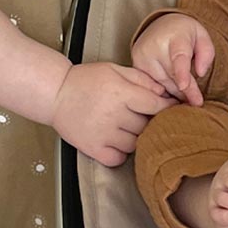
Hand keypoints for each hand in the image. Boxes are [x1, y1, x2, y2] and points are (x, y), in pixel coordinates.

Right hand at [51, 61, 168, 166]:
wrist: (54, 93)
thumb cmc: (85, 80)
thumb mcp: (114, 70)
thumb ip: (141, 79)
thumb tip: (163, 93)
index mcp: (121, 93)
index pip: (156, 105)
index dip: (168, 107)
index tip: (172, 109)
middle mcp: (114, 116)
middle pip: (147, 126)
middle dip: (149, 121)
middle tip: (142, 115)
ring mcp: (103, 134)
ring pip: (135, 144)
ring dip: (135, 137)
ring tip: (126, 127)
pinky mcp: (93, 148)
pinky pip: (118, 158)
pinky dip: (121, 152)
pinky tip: (116, 141)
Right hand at [132, 14, 214, 105]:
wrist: (162, 26)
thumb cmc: (185, 34)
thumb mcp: (203, 37)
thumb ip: (207, 54)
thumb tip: (200, 73)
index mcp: (175, 37)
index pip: (178, 57)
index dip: (182, 73)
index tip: (184, 86)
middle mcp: (154, 47)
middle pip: (172, 77)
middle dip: (186, 92)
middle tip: (197, 102)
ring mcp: (141, 58)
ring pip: (161, 85)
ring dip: (175, 93)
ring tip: (186, 96)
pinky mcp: (135, 68)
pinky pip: (151, 87)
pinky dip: (162, 92)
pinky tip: (171, 93)